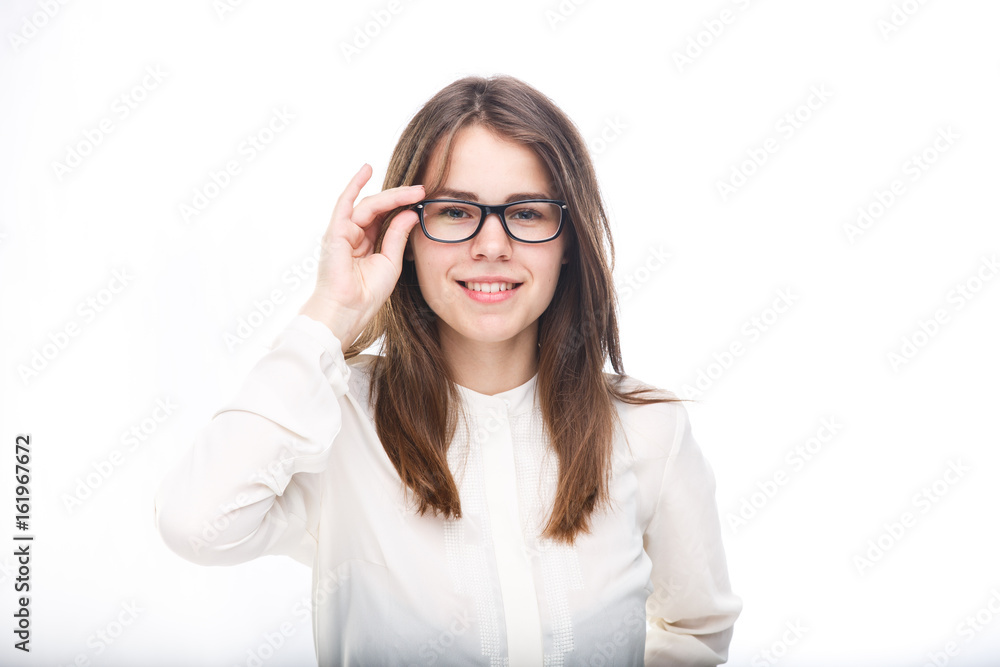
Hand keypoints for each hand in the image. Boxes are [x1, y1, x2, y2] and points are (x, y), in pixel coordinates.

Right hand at [299, 164, 423, 350]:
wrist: (349, 310)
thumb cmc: (367, 294)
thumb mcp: (391, 261)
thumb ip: (397, 236)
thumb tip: (410, 213)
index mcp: (366, 244)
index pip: (385, 217)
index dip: (403, 206)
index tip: (423, 198)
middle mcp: (353, 235)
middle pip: (378, 208)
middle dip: (401, 197)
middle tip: (422, 190)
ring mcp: (343, 232)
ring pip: (369, 205)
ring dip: (392, 195)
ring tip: (414, 190)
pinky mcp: (336, 231)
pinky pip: (345, 203)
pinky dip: (355, 185)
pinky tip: (367, 170)